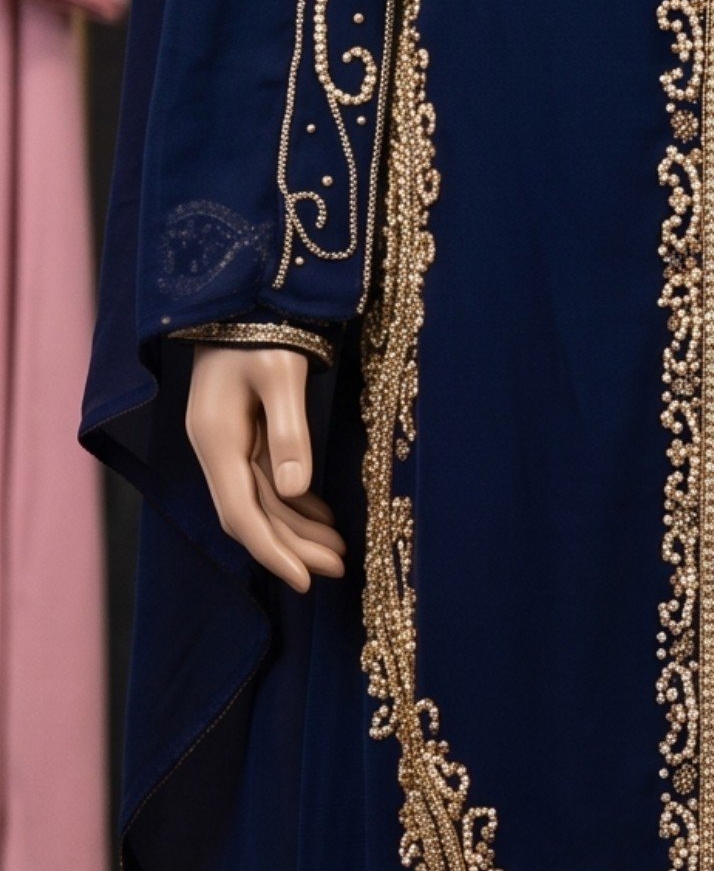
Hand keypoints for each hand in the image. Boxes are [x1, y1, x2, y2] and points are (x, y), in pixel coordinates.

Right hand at [185, 344, 346, 591]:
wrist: (241, 289)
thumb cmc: (263, 324)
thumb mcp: (281, 373)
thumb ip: (288, 432)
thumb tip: (295, 492)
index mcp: (217, 440)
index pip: (242, 515)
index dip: (273, 552)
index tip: (306, 581)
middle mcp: (217, 447)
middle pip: (253, 514)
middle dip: (293, 547)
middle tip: (339, 569)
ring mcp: (227, 440)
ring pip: (261, 499)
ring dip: (296, 527)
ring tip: (338, 549)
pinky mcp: (241, 429)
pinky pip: (265, 478)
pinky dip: (293, 500)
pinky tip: (320, 512)